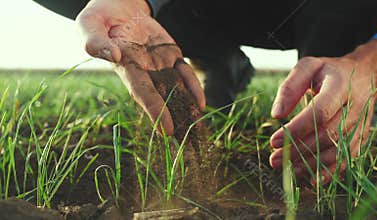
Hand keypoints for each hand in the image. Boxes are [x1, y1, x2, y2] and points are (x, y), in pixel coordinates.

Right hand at [76, 0, 204, 134]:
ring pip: (176, 88)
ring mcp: (159, 64)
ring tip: (197, 129)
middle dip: (174, 119)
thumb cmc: (100, 17)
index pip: (142, 92)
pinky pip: (185, 72)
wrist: (119, 7)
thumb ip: (96, 41)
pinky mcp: (171, 54)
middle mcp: (144, 71)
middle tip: (186, 142)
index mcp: (125, 67)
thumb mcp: (90, 24)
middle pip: (162, 98)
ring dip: (186, 108)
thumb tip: (114, 55)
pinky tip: (200, 104)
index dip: (155, 110)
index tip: (166, 130)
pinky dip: (193, 87)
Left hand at [269, 40, 376, 184]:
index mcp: (340, 86)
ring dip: (310, 164)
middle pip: (326, 135)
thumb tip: (276, 114)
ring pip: (336, 150)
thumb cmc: (329, 71)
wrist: (365, 75)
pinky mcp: (361, 136)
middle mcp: (354, 107)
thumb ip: (290, 87)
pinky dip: (330, 171)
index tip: (274, 141)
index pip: (319, 113)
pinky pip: (347, 158)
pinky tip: (311, 179)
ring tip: (286, 169)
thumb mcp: (308, 67)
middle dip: (298, 150)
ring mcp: (360, 124)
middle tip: (274, 159)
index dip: (296, 130)